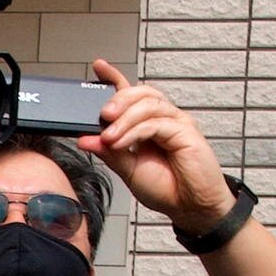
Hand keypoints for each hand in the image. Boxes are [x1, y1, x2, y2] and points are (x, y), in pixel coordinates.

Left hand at [87, 63, 230, 226]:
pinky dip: (134, 131)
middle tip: (101, 115)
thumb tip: (85, 139)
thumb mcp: (129, 170)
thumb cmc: (166, 189)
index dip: (116, 78)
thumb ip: (109, 152)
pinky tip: (121, 142)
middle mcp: (164, 119)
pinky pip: (156, 123)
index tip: (98, 67)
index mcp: (149, 125)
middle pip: (141, 93)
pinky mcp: (186, 132)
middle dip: (118, 99)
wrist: (190, 208)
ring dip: (124, 119)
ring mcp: (177, 123)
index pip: (132, 95)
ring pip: (148, 105)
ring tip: (108, 136)